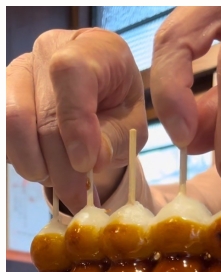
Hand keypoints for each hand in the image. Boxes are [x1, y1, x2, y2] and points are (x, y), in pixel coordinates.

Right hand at [6, 28, 145, 210]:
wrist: (98, 98)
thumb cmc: (119, 108)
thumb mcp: (132, 125)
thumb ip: (115, 139)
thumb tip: (92, 161)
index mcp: (96, 48)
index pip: (71, 74)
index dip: (75, 122)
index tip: (85, 163)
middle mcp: (51, 48)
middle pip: (42, 111)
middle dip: (60, 165)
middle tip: (76, 197)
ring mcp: (20, 68)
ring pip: (12, 121)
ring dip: (36, 164)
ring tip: (60, 183)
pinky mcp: (2, 91)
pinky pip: (2, 131)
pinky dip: (20, 158)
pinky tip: (43, 168)